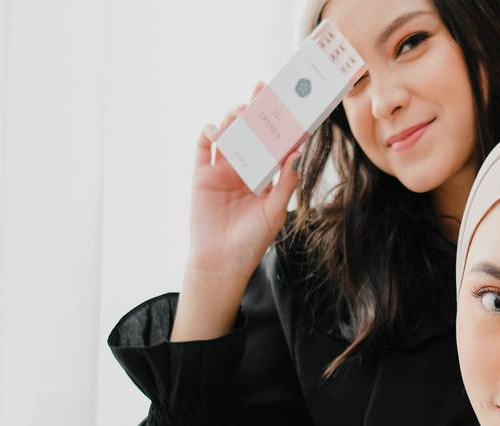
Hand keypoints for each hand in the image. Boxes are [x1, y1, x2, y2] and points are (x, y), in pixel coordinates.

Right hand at [171, 82, 300, 341]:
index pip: (276, 143)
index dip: (283, 124)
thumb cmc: (251, 241)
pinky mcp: (202, 174)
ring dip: (234, 118)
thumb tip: (297, 154)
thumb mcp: (275, 212)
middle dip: (257, 110)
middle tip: (264, 89)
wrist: (221, 262)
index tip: (292, 104)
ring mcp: (222, 169)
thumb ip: (285, 183)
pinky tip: (217, 130)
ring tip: (242, 109)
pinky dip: (209, 133)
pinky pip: (204, 147)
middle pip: (252, 131)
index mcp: (266, 176)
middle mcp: (245, 168)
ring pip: (229, 134)